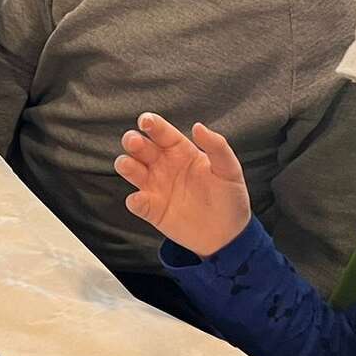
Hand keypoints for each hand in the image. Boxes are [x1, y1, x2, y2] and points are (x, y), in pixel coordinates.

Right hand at [114, 112, 251, 257]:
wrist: (228, 234)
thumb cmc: (229, 197)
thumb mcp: (229, 169)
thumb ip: (217, 146)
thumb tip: (198, 127)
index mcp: (180, 151)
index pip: (161, 132)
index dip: (151, 123)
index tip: (145, 121)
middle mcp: (163, 165)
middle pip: (139, 147)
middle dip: (133, 141)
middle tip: (135, 142)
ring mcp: (155, 187)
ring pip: (131, 169)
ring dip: (125, 165)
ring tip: (128, 165)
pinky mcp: (152, 210)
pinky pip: (136, 202)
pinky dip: (134, 200)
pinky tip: (139, 200)